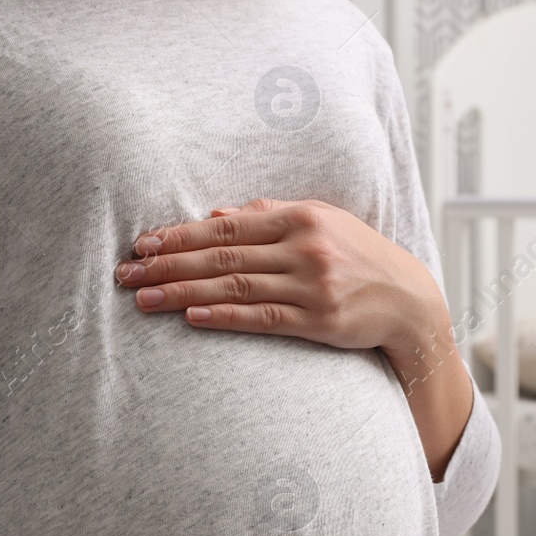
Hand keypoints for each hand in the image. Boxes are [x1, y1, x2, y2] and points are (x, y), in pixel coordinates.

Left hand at [115, 197, 444, 354]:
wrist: (409, 300)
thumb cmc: (358, 257)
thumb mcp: (322, 222)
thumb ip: (269, 216)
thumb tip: (215, 214)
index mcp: (301, 217)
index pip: (226, 226)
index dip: (180, 235)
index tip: (142, 245)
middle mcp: (305, 248)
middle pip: (222, 256)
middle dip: (168, 265)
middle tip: (127, 274)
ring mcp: (313, 285)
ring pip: (234, 286)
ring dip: (183, 292)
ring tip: (144, 299)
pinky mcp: (319, 321)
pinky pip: (261, 318)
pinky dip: (223, 316)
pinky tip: (191, 316)